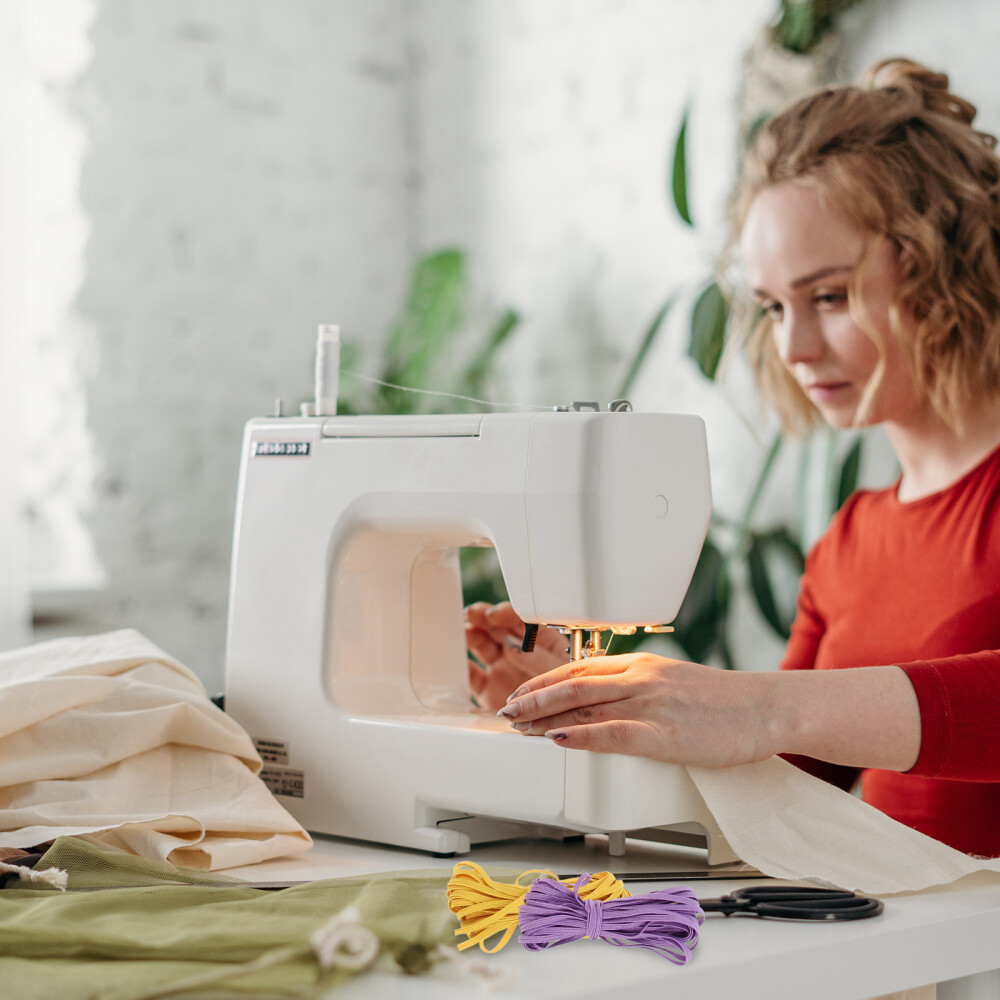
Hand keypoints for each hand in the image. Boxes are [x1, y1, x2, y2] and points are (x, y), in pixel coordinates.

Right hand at [465, 602, 569, 711]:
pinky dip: (462, 666)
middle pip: (498, 628)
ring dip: (471, 636)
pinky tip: (456, 659)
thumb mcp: (563, 672)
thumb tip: (513, 645)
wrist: (563, 727)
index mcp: (542, 642)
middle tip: (472, 614)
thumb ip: (538, 658)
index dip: (506, 614)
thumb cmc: (573, 696)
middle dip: (484, 618)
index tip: (493, 614)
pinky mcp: (490, 689)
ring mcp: (503, 669)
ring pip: (483, 646)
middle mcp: (520, 652)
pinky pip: (472, 675)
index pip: (522, 621)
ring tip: (464, 632)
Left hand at [496, 652, 779, 767]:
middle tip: (506, 710)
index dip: (544, 680)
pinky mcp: (663, 734)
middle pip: (572, 684)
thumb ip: (641, 687)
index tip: (522, 692)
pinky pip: (611, 733)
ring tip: (519, 727)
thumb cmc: (726, 702)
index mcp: (642, 665)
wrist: (765, 707)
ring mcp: (650, 704)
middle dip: (533, 698)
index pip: (579, 668)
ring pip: (583, 705)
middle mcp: (640, 678)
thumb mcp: (676, 682)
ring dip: (544, 717)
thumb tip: (610, 702)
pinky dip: (579, 736)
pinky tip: (557, 741)